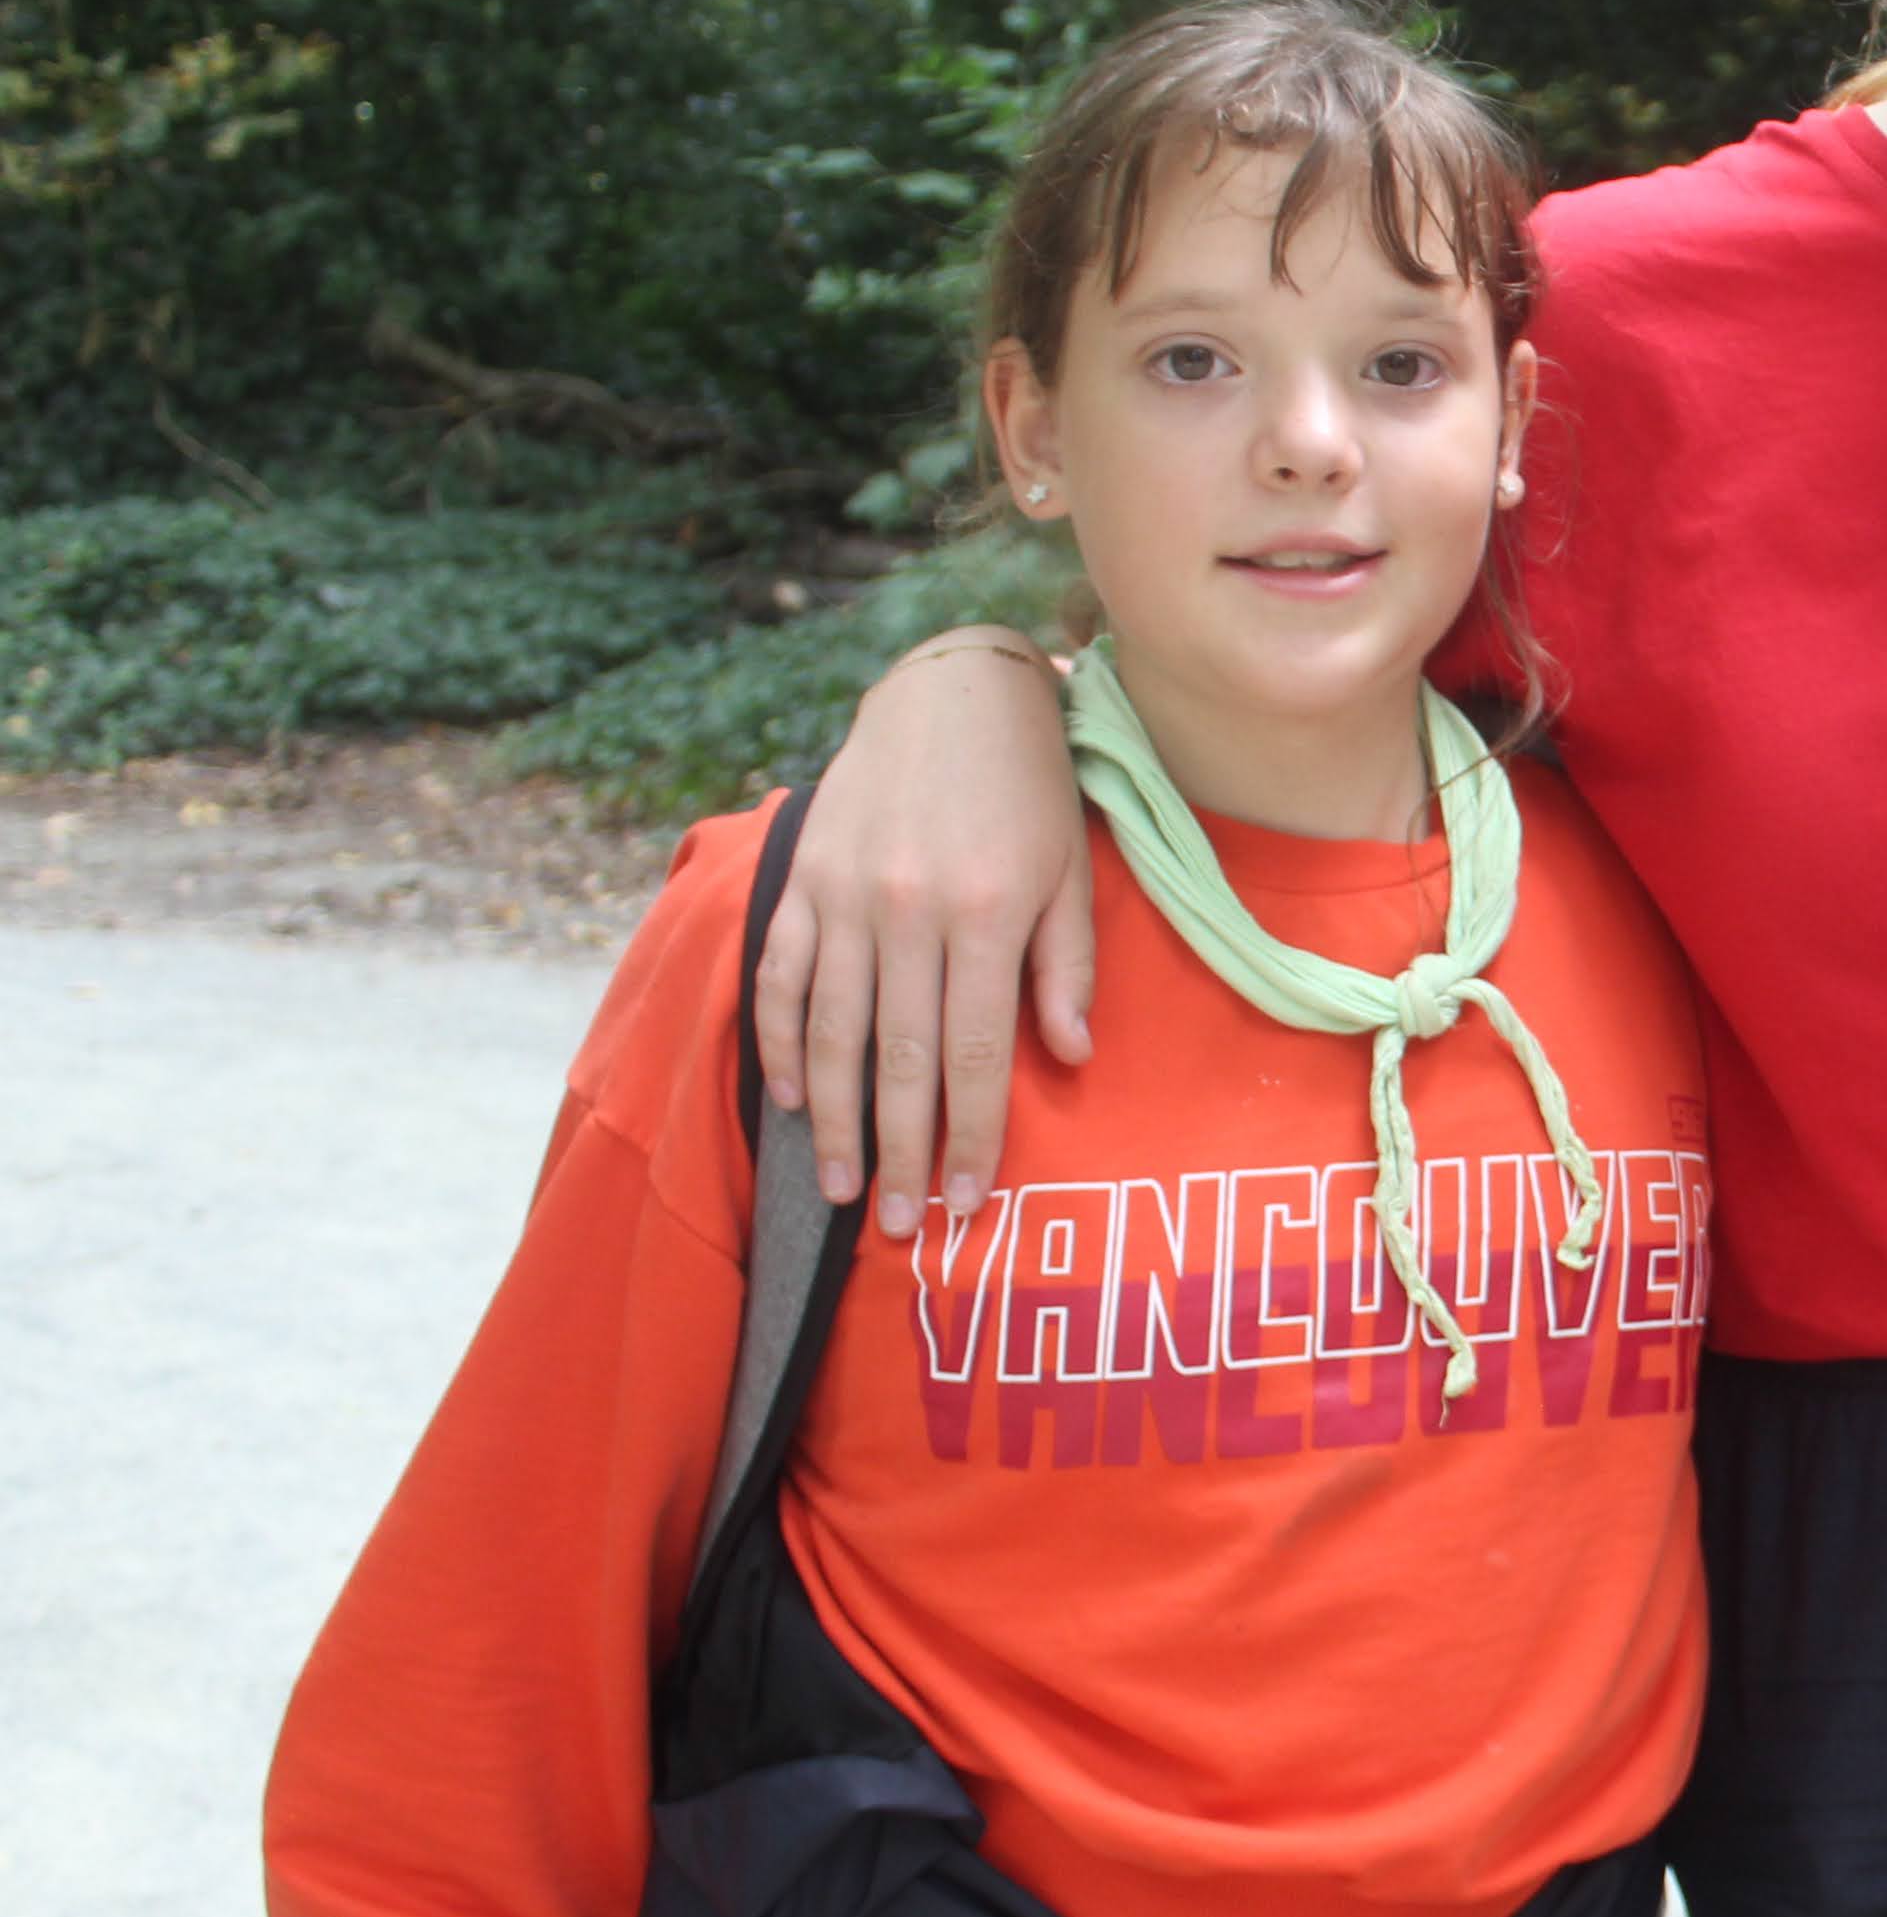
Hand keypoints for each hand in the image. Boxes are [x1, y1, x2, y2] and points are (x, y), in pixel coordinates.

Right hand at [751, 634, 1096, 1237]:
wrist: (950, 691)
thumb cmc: (1031, 789)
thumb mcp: (1073, 871)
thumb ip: (1068, 967)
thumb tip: (1070, 1058)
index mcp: (989, 912)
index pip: (976, 1051)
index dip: (970, 1134)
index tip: (966, 1201)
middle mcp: (909, 910)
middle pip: (899, 1058)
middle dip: (899, 1151)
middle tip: (897, 1225)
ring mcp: (845, 895)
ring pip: (834, 1031)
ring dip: (834, 1119)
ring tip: (840, 1188)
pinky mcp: (802, 879)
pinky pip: (783, 978)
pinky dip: (785, 1043)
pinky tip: (792, 1100)